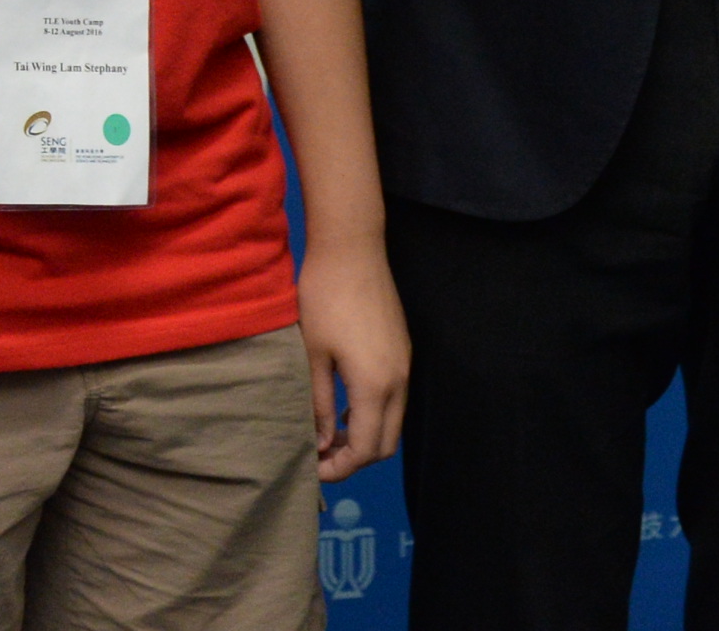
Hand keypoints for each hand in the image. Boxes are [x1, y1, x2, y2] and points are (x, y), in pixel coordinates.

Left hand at [298, 233, 408, 479]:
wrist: (352, 249)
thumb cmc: (324, 298)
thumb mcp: (313, 355)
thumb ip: (320, 403)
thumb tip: (320, 442)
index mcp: (376, 386)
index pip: (366, 450)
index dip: (341, 467)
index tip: (314, 469)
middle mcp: (400, 381)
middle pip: (386, 444)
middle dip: (356, 458)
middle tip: (321, 453)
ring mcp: (406, 365)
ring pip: (394, 422)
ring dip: (366, 435)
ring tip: (329, 431)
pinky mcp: (404, 350)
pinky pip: (395, 399)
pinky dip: (374, 413)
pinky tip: (346, 403)